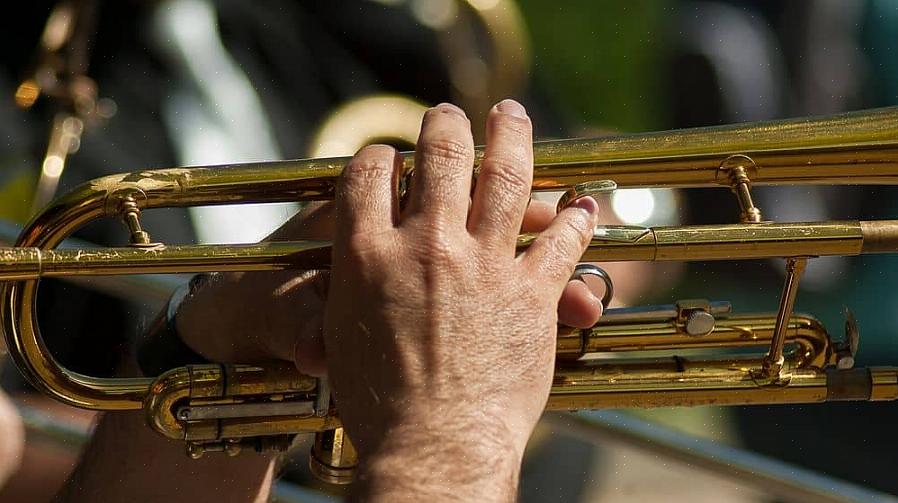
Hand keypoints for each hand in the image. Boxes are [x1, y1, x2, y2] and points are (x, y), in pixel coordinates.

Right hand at [324, 100, 598, 499]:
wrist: (429, 448)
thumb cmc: (378, 402)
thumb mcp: (341, 334)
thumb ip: (348, 283)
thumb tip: (349, 256)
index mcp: (369, 254)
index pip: (369, 173)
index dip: (378, 157)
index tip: (387, 157)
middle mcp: (426, 247)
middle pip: (439, 157)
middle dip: (443, 126)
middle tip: (448, 115)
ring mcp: (482, 266)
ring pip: (504, 177)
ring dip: (512, 136)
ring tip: (512, 113)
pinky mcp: (529, 294)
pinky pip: (561, 242)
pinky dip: (576, 218)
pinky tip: (583, 202)